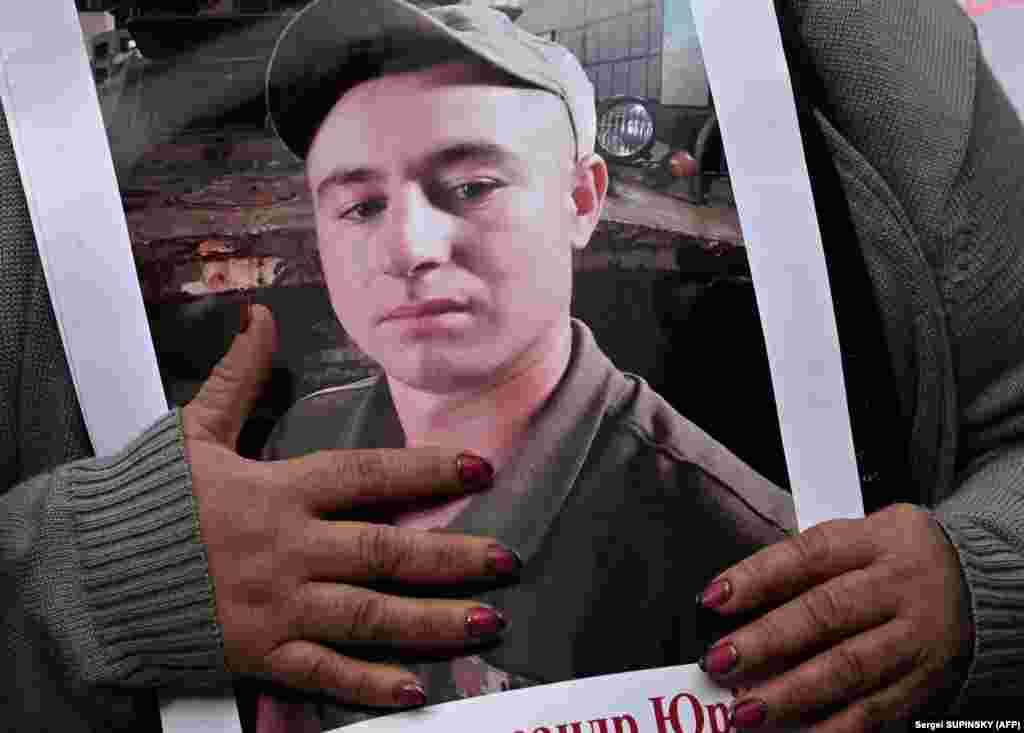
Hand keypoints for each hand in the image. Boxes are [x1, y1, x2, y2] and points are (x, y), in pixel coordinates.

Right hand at [182, 304, 518, 707]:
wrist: (82, 571)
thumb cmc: (142, 499)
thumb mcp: (193, 430)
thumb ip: (238, 377)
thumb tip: (259, 318)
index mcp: (276, 491)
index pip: (367, 476)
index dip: (428, 471)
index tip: (480, 468)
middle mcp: (286, 549)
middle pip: (384, 552)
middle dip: (454, 557)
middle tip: (509, 560)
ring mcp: (274, 606)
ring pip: (367, 617)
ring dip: (432, 623)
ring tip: (486, 623)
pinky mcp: (255, 653)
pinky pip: (320, 673)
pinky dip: (367, 685)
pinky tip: (414, 691)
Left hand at [695, 504, 972, 730]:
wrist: (980, 582)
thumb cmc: (896, 558)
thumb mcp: (858, 538)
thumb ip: (803, 565)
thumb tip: (733, 600)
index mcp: (875, 541)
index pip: (808, 555)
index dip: (756, 577)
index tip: (712, 599)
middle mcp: (899, 587)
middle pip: (826, 613)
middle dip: (767, 641)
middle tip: (720, 661)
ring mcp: (916, 637)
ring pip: (849, 668)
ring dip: (792, 694)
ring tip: (747, 710)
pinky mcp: (925, 681)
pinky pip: (876, 710)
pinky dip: (833, 728)